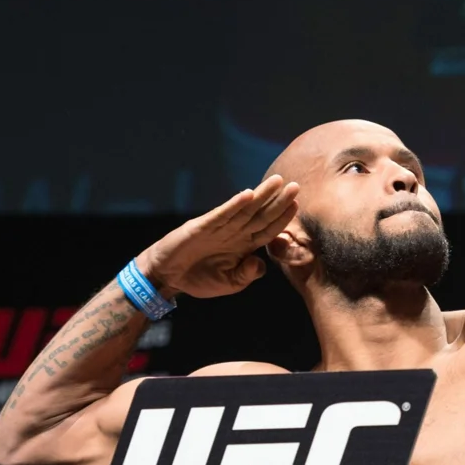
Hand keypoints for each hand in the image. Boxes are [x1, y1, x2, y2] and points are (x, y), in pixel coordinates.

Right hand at [135, 175, 298, 298]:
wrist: (167, 276)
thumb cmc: (200, 279)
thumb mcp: (229, 283)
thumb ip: (247, 275)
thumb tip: (261, 263)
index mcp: (244, 246)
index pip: (268, 229)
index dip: (283, 218)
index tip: (297, 205)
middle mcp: (235, 233)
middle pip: (261, 214)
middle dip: (279, 201)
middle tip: (295, 186)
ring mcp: (219, 228)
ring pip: (245, 209)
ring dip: (262, 195)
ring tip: (277, 181)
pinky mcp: (202, 226)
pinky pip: (222, 214)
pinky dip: (234, 205)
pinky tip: (248, 195)